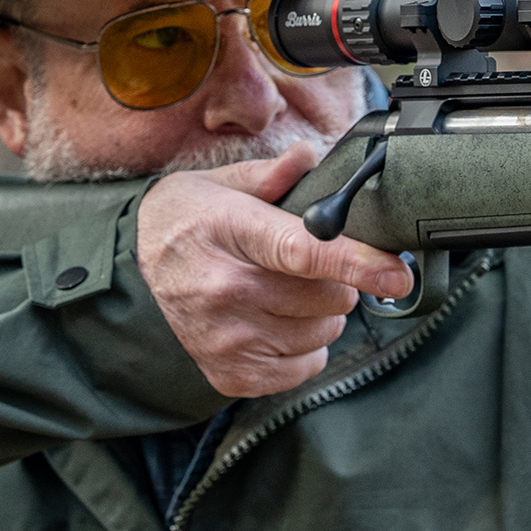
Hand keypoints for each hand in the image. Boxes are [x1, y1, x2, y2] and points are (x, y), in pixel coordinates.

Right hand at [137, 142, 412, 396]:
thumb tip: (309, 157)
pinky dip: (304, 347)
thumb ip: (272, 174)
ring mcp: (226, 338)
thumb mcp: (221, 183)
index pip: (302, 252)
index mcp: (229, 231)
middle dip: (339, 281)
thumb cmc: (188, 220)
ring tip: (287, 293)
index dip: (357, 263)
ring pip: (323, 333)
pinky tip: (277, 323)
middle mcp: (225, 289)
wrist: (134, 268)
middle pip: (327, 298)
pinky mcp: (230, 374)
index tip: (397, 274)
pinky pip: (304, 367)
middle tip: (309, 267)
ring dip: (322, 315)